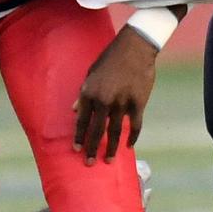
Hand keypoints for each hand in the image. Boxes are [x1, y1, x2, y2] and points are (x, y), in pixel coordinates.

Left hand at [74, 26, 158, 162]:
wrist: (135, 48)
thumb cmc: (111, 59)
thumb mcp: (91, 73)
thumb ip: (84, 93)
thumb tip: (74, 111)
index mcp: (90, 92)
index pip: (81, 121)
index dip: (79, 136)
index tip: (76, 149)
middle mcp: (104, 100)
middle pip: (96, 130)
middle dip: (91, 148)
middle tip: (88, 163)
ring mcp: (122, 103)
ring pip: (115, 131)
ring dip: (110, 148)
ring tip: (108, 160)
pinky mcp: (138, 103)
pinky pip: (135, 125)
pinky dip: (132, 137)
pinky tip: (129, 146)